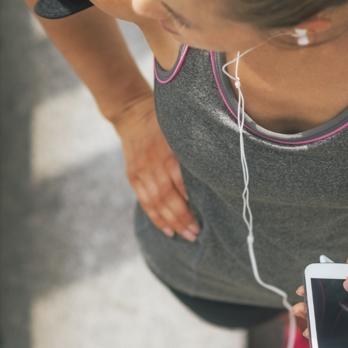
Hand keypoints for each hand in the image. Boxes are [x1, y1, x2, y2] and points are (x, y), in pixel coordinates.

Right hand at [113, 97, 198, 240]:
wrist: (132, 111)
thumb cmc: (164, 120)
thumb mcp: (181, 128)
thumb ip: (193, 148)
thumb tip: (216, 171)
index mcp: (168, 151)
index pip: (180, 182)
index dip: (190, 201)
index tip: (206, 215)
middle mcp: (153, 163)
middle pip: (168, 197)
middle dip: (183, 218)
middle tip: (198, 233)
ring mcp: (141, 171)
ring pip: (156, 203)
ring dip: (172, 222)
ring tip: (187, 235)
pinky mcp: (133, 176)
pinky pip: (145, 202)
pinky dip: (156, 218)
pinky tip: (167, 230)